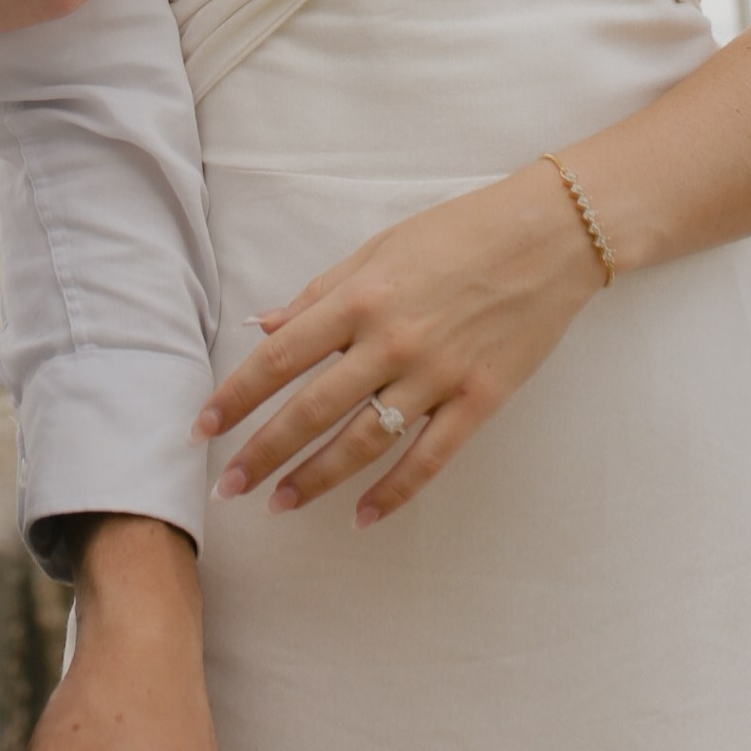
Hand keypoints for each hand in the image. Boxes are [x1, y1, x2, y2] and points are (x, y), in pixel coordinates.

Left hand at [196, 161, 605, 527]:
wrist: (548, 237)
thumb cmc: (458, 233)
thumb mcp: (379, 248)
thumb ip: (319, 293)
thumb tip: (263, 324)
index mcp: (360, 298)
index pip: (280, 357)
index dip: (237, 396)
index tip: (202, 428)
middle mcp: (391, 341)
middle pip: (311, 409)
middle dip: (263, 453)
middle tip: (227, 487)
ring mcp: (436, 375)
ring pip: (362, 442)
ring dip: (314, 479)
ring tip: (279, 505)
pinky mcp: (478, 400)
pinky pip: (427, 459)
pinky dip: (393, 493)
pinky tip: (361, 517)